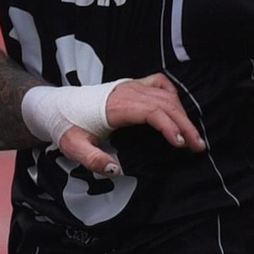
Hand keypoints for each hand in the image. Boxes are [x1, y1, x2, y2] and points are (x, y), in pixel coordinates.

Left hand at [54, 74, 206, 177]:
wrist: (56, 106)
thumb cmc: (67, 127)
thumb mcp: (73, 146)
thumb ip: (92, 159)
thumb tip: (116, 170)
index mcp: (116, 105)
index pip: (152, 111)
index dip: (169, 126)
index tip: (180, 143)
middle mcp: (127, 92)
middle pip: (165, 104)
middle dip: (184, 125)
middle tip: (198, 146)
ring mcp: (131, 86)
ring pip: (166, 95)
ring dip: (182, 114)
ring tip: (193, 136)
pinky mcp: (132, 86)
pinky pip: (159, 83)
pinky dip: (172, 95)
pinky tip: (177, 110)